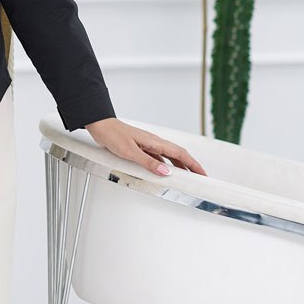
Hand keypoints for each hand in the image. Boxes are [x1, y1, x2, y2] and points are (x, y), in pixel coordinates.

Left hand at [83, 117, 207, 176]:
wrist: (101, 126)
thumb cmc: (113, 135)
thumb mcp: (130, 152)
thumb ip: (148, 162)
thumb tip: (165, 172)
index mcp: (155, 142)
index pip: (180, 154)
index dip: (193, 164)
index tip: (202, 174)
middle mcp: (154, 142)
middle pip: (177, 155)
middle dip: (190, 166)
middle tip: (199, 177)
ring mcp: (147, 145)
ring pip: (168, 156)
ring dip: (178, 166)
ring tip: (185, 177)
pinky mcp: (140, 147)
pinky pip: (157, 157)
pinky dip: (163, 165)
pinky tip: (162, 171)